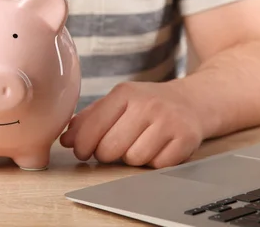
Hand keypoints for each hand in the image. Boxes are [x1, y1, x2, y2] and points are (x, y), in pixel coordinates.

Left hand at [60, 82, 203, 168]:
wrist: (193, 101)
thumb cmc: (148, 104)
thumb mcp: (118, 102)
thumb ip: (89, 119)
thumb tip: (66, 140)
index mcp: (125, 93)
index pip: (92, 127)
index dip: (82, 146)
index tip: (82, 152)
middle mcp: (147, 104)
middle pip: (110, 148)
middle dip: (105, 154)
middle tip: (111, 149)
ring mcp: (169, 121)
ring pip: (133, 159)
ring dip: (131, 158)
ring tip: (137, 144)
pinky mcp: (186, 138)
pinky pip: (157, 165)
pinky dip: (153, 162)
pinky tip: (156, 148)